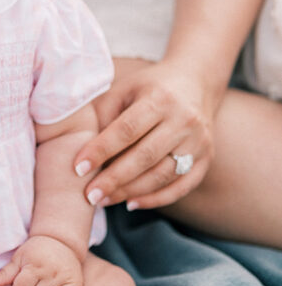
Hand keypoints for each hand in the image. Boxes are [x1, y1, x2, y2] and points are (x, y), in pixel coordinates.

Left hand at [74, 59, 215, 210]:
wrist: (195, 82)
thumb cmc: (149, 87)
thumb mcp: (124, 89)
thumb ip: (104, 114)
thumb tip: (81, 148)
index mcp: (159, 99)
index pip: (127, 129)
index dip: (101, 150)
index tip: (78, 168)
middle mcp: (183, 120)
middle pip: (145, 156)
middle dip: (114, 179)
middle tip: (90, 195)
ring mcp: (199, 141)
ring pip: (163, 175)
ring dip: (131, 191)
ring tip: (105, 200)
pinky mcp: (207, 158)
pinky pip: (182, 186)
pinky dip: (156, 199)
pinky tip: (131, 203)